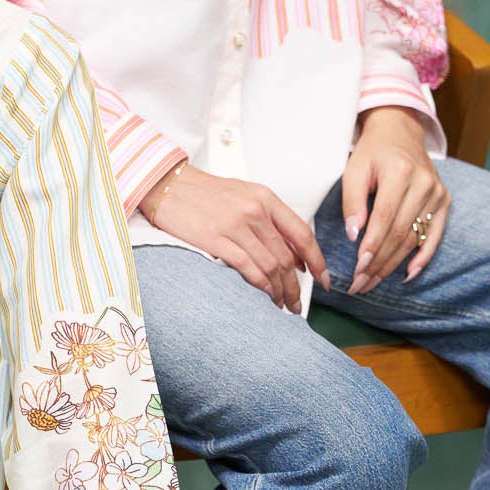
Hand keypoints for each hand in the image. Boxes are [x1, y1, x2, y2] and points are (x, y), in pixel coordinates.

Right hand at [140, 163, 328, 311]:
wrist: (167, 185)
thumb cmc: (203, 193)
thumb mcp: (244, 196)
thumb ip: (269, 221)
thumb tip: (293, 253)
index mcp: (265, 198)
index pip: (302, 233)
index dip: (317, 260)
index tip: (322, 278)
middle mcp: (255, 211)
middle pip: (287, 256)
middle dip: (297, 286)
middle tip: (298, 303)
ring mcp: (236, 225)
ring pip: (271, 266)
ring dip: (281, 290)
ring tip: (283, 305)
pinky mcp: (216, 239)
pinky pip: (249, 269)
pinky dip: (262, 287)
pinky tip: (265, 296)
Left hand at [342, 107, 449, 291]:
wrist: (400, 132)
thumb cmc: (372, 152)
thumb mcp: (355, 169)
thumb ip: (353, 200)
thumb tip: (353, 235)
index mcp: (400, 171)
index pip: (385, 216)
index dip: (373, 244)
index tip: (357, 267)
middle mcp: (424, 183)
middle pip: (400, 231)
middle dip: (379, 261)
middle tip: (359, 284)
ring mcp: (437, 193)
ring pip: (414, 238)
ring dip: (393, 264)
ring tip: (372, 282)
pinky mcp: (444, 202)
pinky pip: (435, 235)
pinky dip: (422, 257)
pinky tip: (407, 275)